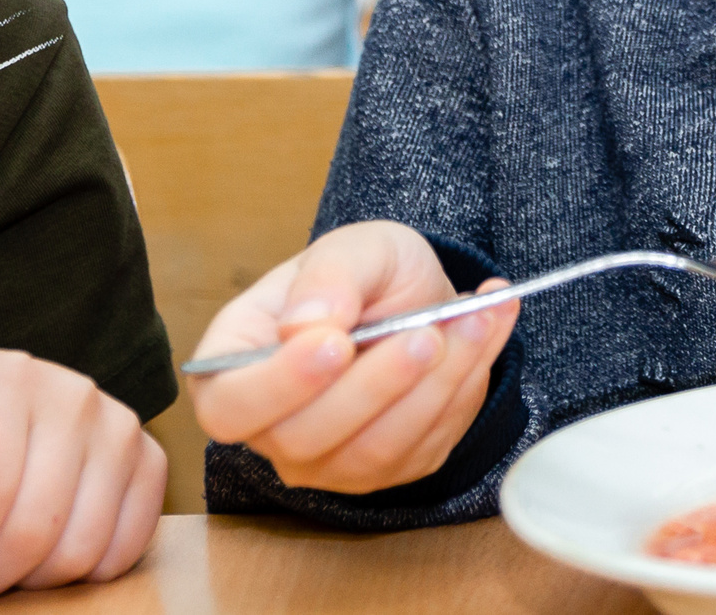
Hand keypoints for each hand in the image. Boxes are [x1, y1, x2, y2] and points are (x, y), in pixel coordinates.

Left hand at [0, 351, 164, 613]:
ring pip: (81, 543)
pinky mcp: (149, 458)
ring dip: (34, 579)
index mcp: (3, 379)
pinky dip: (85, 572)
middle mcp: (73, 395)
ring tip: (0, 569)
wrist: (7, 415)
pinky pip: (127, 543)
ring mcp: (119, 426)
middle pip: (35, 524)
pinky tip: (46, 559)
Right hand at [189, 220, 517, 494]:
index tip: (337, 344)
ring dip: (434, 387)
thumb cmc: (364, 274)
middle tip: (428, 333)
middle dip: (376, 386)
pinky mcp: (390, 468)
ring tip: (475, 320)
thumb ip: (329, 276)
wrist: (415, 298)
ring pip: (374, 451)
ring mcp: (329, 460)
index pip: (229, 406)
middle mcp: (272, 428)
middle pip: (305, 439)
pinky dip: (464, 389)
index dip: (278, 385)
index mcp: (235, 367)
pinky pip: (425, 445)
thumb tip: (308, 324)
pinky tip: (486, 333)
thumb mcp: (352, 248)